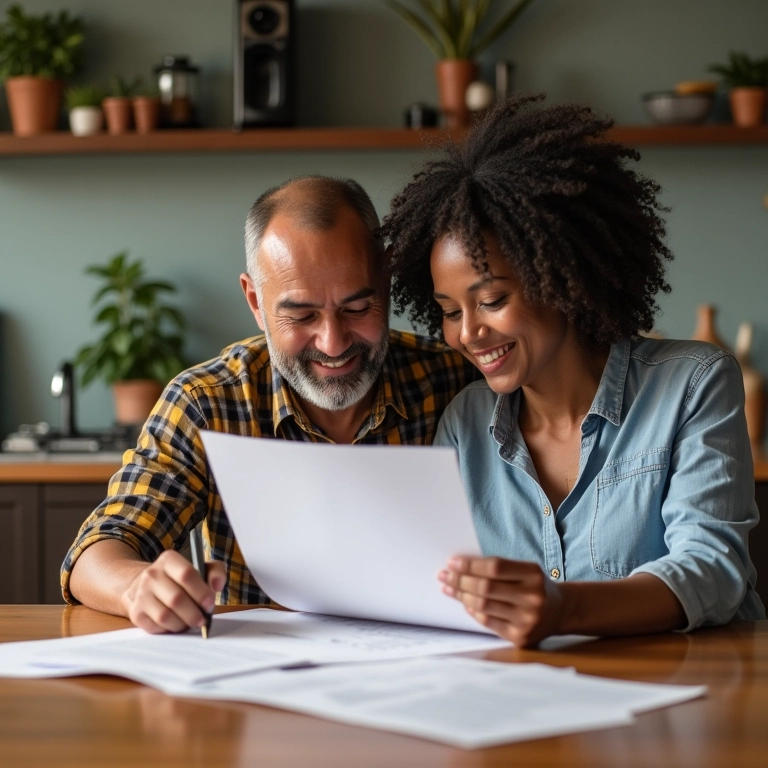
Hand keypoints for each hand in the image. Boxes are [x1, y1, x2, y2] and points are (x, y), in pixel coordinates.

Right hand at [120, 550, 226, 633]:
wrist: (146, 586)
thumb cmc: (179, 580)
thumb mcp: (199, 568)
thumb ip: (215, 572)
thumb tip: (217, 585)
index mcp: (169, 559)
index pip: (186, 574)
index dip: (201, 591)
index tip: (210, 603)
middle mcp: (152, 575)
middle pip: (176, 598)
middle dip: (194, 613)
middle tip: (203, 619)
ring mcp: (141, 594)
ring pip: (165, 616)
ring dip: (183, 624)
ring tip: (191, 622)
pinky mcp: (136, 613)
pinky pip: (156, 627)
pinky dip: (170, 629)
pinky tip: (177, 624)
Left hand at [438, 556, 563, 646]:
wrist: (561, 612)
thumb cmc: (534, 586)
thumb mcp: (525, 570)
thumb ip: (499, 568)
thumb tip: (461, 567)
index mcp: (534, 574)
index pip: (495, 567)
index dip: (470, 564)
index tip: (452, 562)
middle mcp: (533, 598)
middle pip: (486, 587)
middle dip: (460, 580)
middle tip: (444, 575)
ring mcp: (527, 620)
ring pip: (483, 606)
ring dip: (461, 596)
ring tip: (448, 588)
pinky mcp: (520, 637)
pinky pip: (487, 622)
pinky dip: (472, 612)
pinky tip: (464, 603)